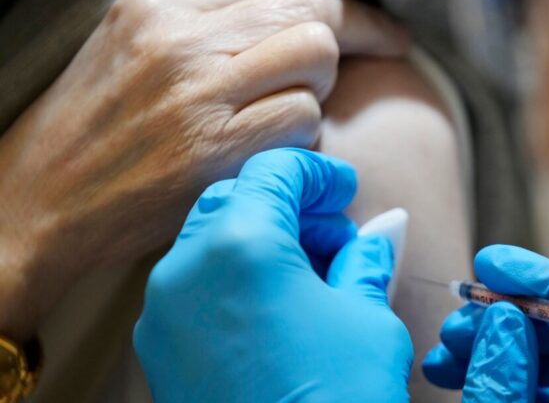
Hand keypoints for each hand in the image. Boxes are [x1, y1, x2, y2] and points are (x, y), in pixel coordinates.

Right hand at [0, 0, 406, 340]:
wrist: (40, 202)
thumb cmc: (90, 133)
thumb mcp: (130, 52)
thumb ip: (204, 29)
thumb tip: (283, 19)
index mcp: (157, 9)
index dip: (328, 3)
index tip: (361, 24)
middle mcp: (180, 39)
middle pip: (308, 13)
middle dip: (356, 35)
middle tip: (377, 52)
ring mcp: (198, 92)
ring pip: (315, 58)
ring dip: (320, 89)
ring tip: (291, 114)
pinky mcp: (214, 148)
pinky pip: (304, 119)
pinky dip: (306, 136)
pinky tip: (275, 151)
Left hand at [134, 148, 412, 401]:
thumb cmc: (337, 399)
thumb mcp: (366, 318)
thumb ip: (367, 258)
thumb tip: (385, 228)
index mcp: (241, 244)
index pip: (275, 171)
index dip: (318, 173)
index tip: (347, 191)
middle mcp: (186, 269)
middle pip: (237, 198)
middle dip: (290, 205)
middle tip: (337, 233)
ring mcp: (164, 312)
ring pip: (210, 240)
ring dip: (262, 238)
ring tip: (315, 273)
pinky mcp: (160, 350)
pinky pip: (194, 286)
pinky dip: (235, 276)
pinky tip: (280, 305)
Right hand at [423, 245, 548, 401]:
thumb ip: (503, 375)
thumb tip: (501, 313)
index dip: (534, 279)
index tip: (488, 262)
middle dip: (499, 315)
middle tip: (456, 321)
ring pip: (542, 353)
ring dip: (489, 341)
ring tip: (447, 348)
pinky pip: (535, 379)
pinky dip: (495, 368)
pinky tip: (456, 367)